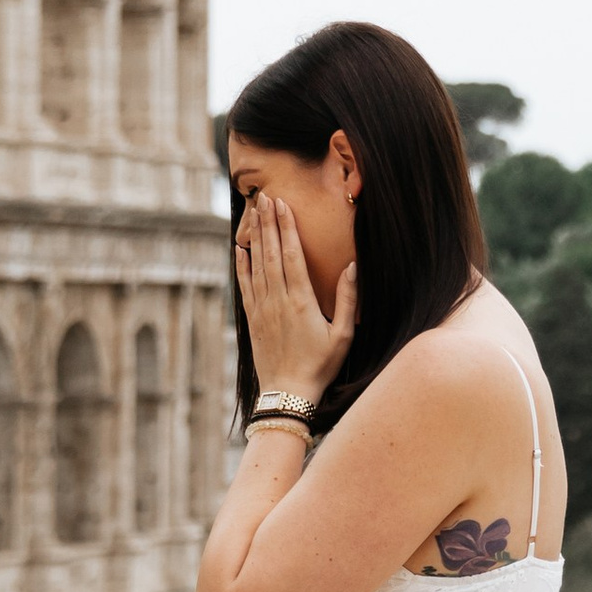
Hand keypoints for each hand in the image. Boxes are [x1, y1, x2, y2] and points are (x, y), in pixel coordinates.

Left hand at [234, 191, 355, 402]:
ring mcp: (262, 309)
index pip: (292, 255)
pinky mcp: (253, 319)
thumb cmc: (320, 365)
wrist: (288, 394)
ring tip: (255, 212)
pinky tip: (240, 248)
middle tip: (265, 197)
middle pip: (271, 253)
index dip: (286, 227)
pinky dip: (242, 264)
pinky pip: (245, 285)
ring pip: (257, 265)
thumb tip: (352, 267)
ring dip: (256, 237)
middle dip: (268, 223)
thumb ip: (347, 299)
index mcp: (302, 301)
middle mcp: (278, 300)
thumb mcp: (343, 334)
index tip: (282, 205)